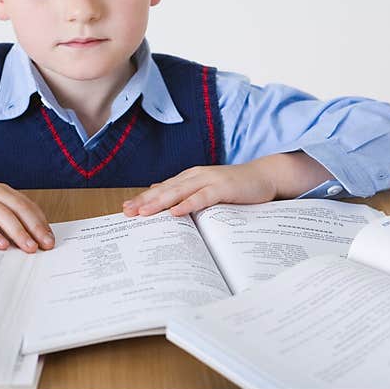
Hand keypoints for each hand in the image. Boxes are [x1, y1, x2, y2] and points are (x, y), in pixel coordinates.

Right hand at [0, 180, 54, 252]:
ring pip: (3, 214)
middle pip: (20, 208)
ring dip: (18, 232)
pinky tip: (2, 245)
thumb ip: (5, 222)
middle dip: (35, 228)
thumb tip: (31, 243)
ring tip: (29, 248)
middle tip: (46, 246)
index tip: (51, 240)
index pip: (28, 205)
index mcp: (1, 191)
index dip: (41, 222)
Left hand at [122, 153, 332, 217]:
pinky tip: (176, 212)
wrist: (264, 176)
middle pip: (165, 190)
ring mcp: (209, 180)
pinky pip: (202, 197)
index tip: (125, 209)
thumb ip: (186, 192)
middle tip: (127, 212)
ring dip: (160, 202)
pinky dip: (188, 204)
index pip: (162, 189)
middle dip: (145, 201)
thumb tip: (161, 194)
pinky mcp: (223, 187)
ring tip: (143, 212)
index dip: (143, 198)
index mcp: (190, 178)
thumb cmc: (235, 187)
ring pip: (179, 192)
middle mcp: (195, 176)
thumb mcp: (207, 189)